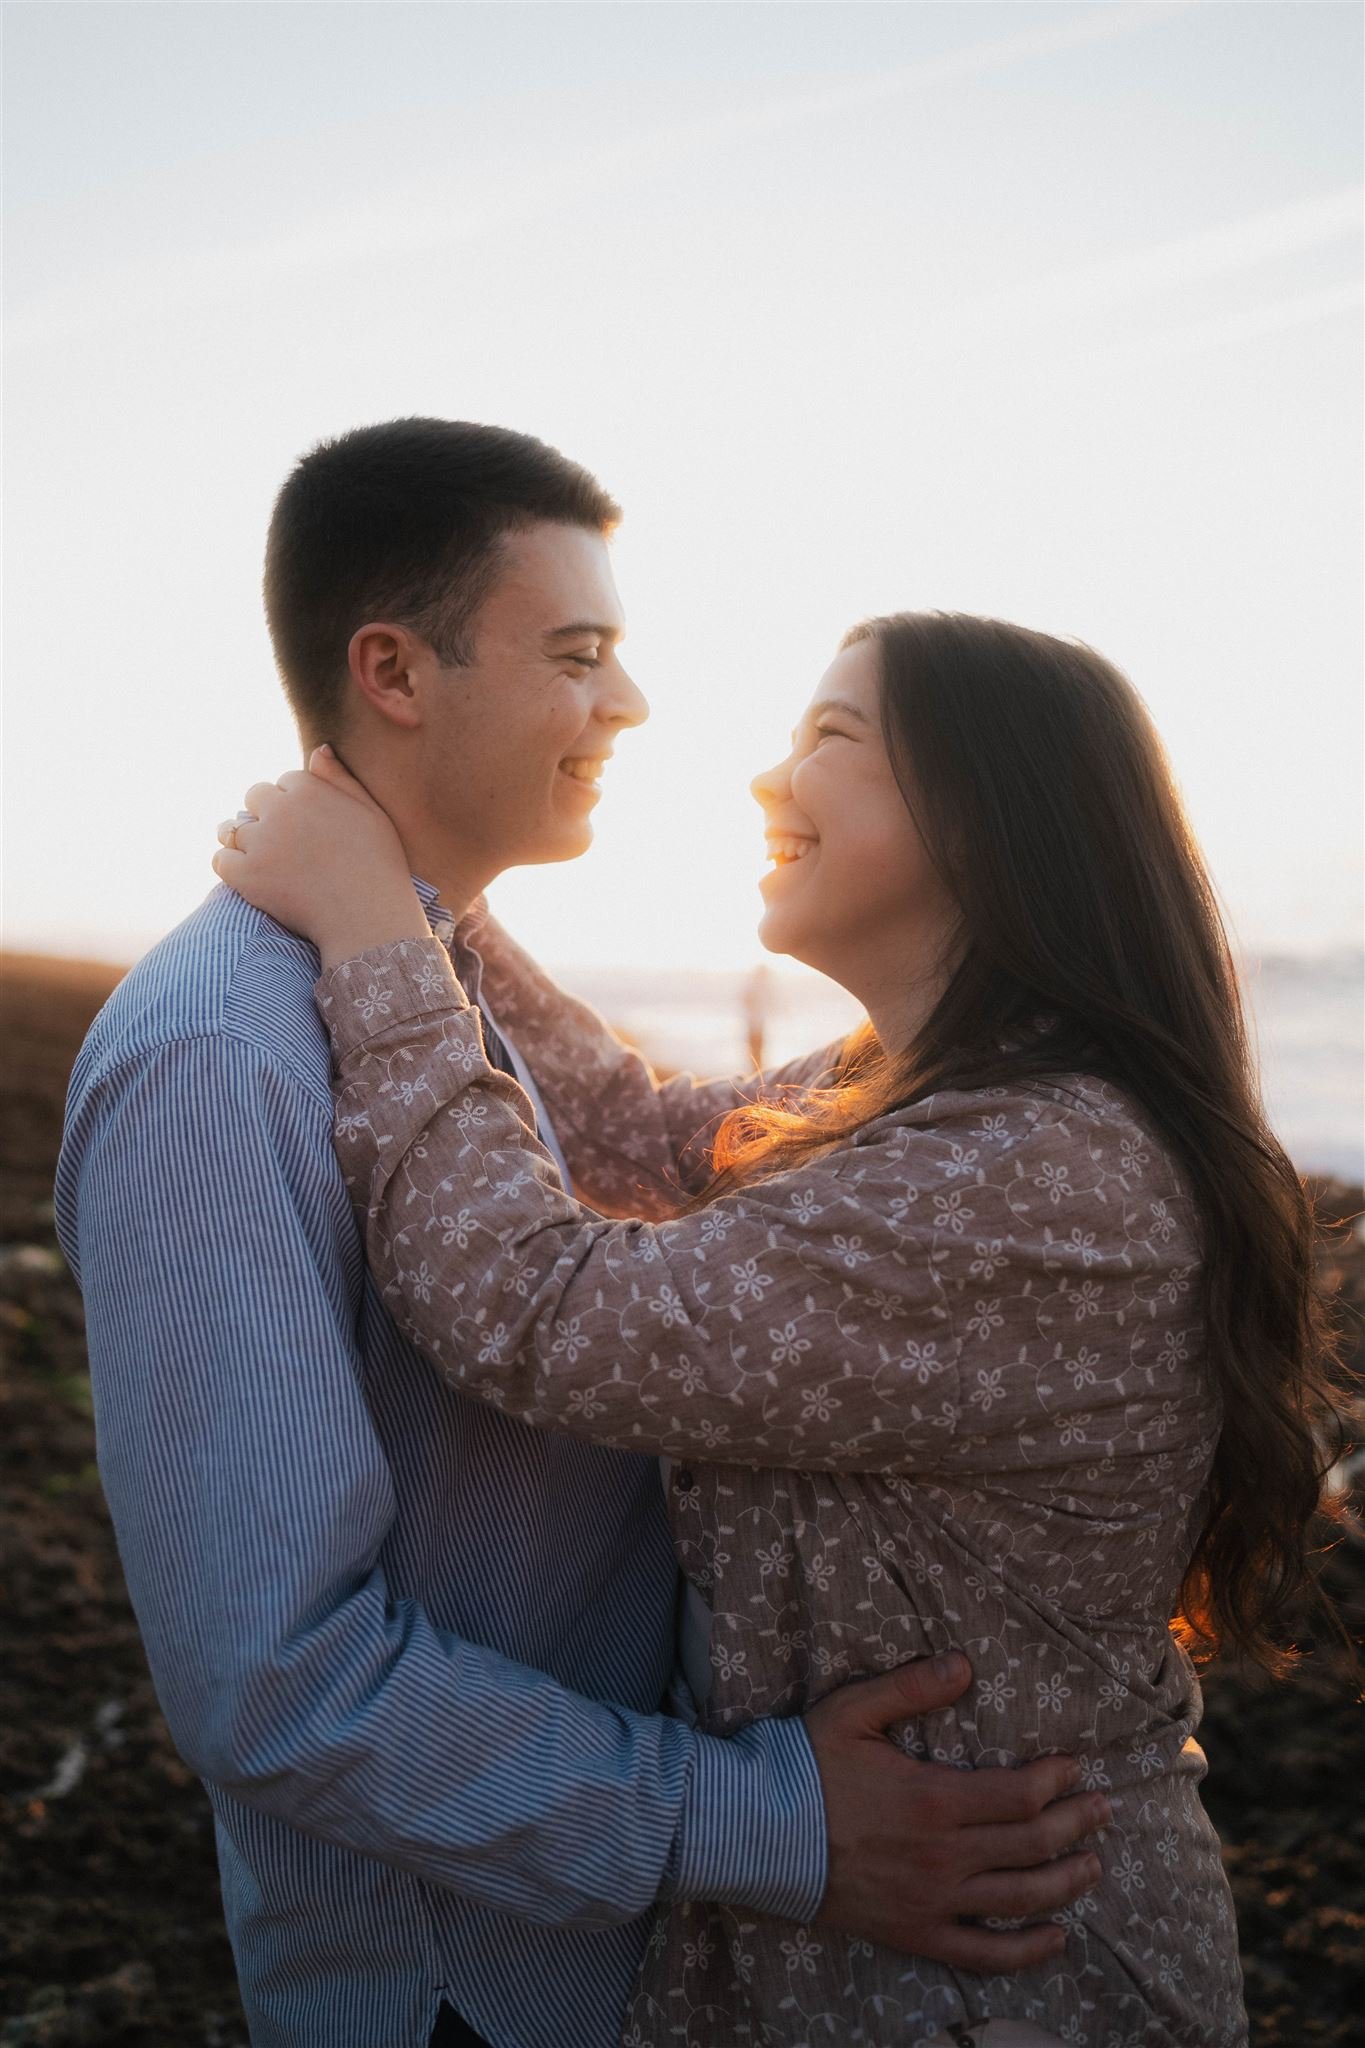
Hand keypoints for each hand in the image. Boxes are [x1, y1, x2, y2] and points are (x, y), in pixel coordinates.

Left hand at [212, 747, 428, 964]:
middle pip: (255, 797)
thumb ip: (341, 779)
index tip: (308, 827)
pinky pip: (220, 860)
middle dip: (266, 815)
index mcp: (310, 789)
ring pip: (233, 828)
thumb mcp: (372, 813)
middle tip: (285, 844)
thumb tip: (317, 749)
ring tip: (266, 862)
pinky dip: (231, 867)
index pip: (286, 781)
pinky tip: (250, 878)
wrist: (369, 919)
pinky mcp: (246, 875)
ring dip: (245, 840)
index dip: (296, 802)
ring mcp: (261, 842)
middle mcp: (281, 809)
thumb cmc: (379, 867)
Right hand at [805, 1652, 1107, 1969]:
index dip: (1057, 1782)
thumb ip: (911, 1687)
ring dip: (1067, 1881)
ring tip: (1095, 1863)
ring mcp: (933, 1901)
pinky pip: (983, 1954)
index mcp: (934, 1799)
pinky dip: (1027, 1952)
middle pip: (1032, 1844)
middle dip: (1077, 1824)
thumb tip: (964, 1664)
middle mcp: (944, 1856)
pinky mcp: (915, 1934)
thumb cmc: (805, 1766)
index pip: (1020, 1794)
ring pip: (1020, 1898)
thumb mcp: (854, 1711)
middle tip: (1104, 1809)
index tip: (1074, 1768)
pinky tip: (1056, 1938)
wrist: (757, 1834)